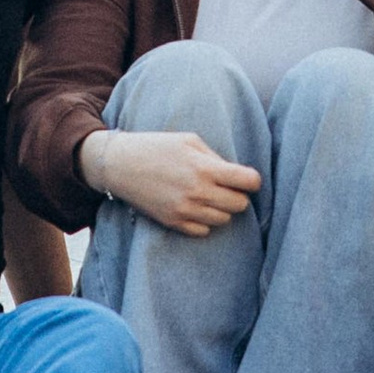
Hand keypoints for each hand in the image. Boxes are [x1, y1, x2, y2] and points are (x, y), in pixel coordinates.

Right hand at [85, 127, 261, 233]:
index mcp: (205, 168)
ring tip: (208, 195)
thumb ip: (215, 157)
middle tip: (226, 187)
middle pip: (240, 205)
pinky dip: (205, 221)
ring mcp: (185, 210)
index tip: (247, 179)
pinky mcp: (173, 223)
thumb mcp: (189, 140)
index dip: (252, 180)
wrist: (120, 165)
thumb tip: (236, 175)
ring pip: (224, 220)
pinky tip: (196, 207)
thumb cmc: (157, 147)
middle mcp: (198, 192)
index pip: (248, 182)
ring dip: (221, 208)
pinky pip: (204, 231)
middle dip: (238, 195)